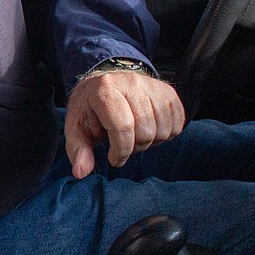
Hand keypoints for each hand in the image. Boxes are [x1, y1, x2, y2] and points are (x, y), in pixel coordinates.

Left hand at [63, 71, 184, 178]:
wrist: (104, 84)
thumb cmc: (90, 109)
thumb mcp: (76, 127)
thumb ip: (78, 150)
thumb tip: (81, 172)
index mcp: (105, 89)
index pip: (123, 126)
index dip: (120, 150)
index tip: (114, 158)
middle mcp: (131, 82)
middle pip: (146, 131)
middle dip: (135, 147)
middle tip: (123, 145)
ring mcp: (152, 85)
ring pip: (163, 129)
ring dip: (150, 141)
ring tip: (134, 136)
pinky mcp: (168, 91)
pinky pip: (178, 123)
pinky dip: (165, 134)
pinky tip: (149, 129)